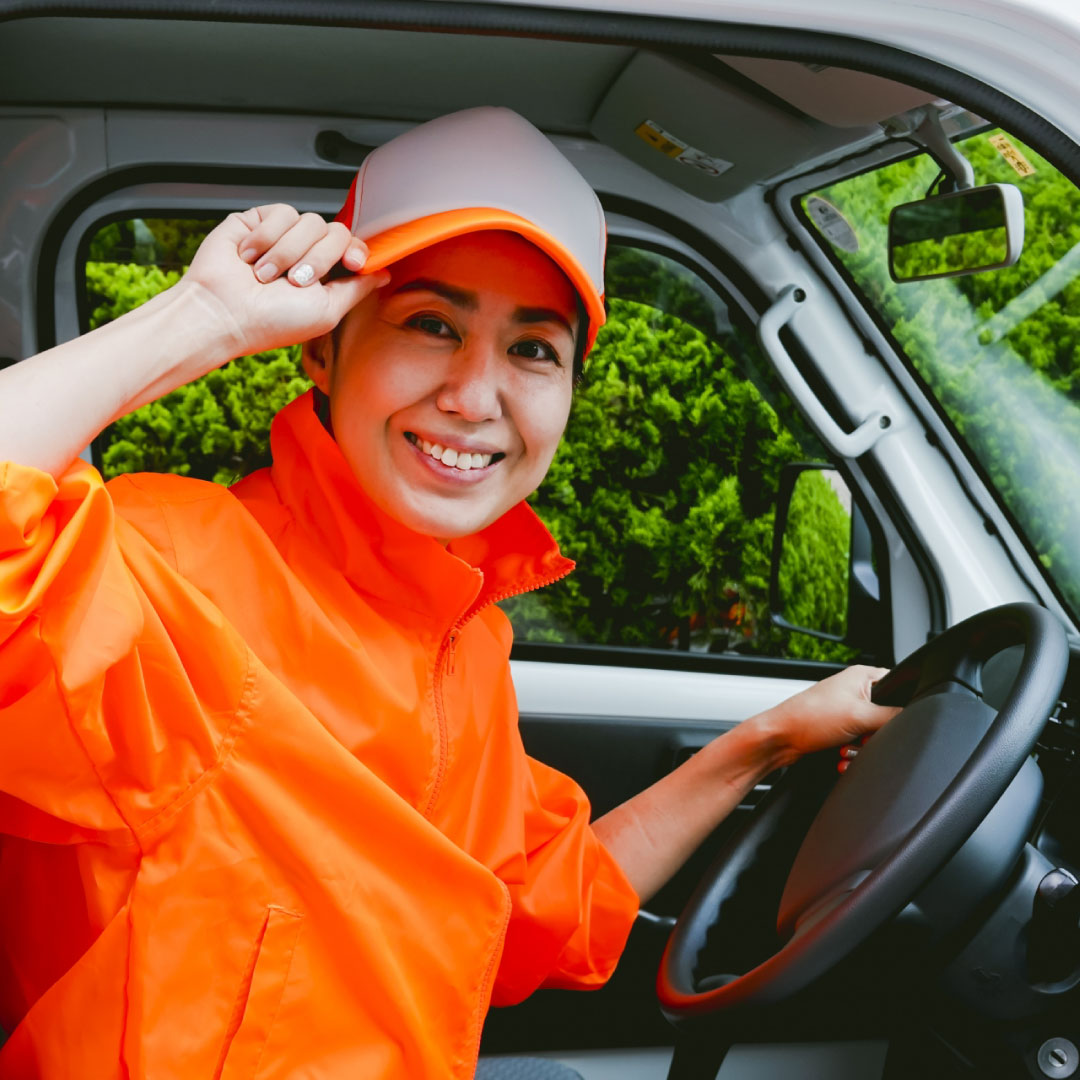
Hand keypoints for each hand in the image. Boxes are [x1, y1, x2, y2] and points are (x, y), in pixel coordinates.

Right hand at [179, 204, 389, 360]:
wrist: (225, 312)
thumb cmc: (271, 321)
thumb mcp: (327, 311)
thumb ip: (357, 289)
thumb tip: (383, 274)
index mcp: (325, 275)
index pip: (353, 247)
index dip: (357, 250)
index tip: (353, 263)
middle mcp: (305, 253)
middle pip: (335, 231)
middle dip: (318, 258)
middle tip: (294, 281)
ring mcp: (282, 236)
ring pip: (308, 221)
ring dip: (288, 252)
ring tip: (265, 275)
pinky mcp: (258, 221)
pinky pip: (281, 213)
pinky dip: (267, 237)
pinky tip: (250, 257)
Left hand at [764, 665, 900, 764]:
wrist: (780, 739)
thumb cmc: (809, 718)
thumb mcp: (861, 716)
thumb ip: (893, 716)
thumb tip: (915, 719)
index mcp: (862, 676)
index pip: (898, 685)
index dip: (899, 706)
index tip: (889, 721)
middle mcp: (854, 690)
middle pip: (886, 715)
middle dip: (875, 734)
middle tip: (864, 737)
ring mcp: (845, 709)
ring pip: (871, 733)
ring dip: (861, 747)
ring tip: (846, 749)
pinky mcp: (837, 727)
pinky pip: (857, 742)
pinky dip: (852, 753)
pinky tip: (841, 757)